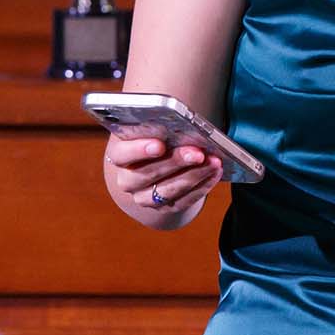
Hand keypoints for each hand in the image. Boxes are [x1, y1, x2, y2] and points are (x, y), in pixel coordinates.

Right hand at [105, 133, 221, 217]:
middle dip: (176, 162)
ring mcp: (144, 197)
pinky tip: (214, 173)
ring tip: (213, 162)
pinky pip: (183, 201)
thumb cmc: (158, 138)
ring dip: (194, 175)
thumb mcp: (154, 129)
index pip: (121, 154)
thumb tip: (185, 126)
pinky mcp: (164, 208)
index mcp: (119, 155)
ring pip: (167, 190)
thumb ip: (161, 127)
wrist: (159, 165)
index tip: (160, 145)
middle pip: (147, 174)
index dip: (139, 150)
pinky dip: (202, 186)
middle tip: (198, 152)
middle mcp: (128, 180)